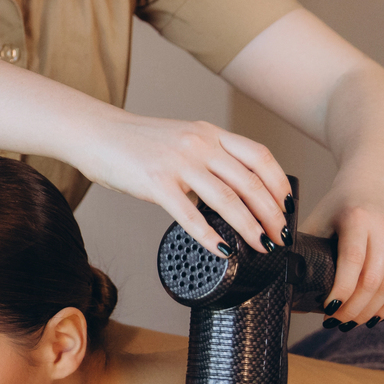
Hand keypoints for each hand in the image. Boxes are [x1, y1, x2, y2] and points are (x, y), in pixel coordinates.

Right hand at [79, 113, 289, 254]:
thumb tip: (232, 192)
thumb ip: (208, 157)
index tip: (287, 207)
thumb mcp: (181, 139)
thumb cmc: (135, 142)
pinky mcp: (156, 183)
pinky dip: (210, 236)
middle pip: (250, 182)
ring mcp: (178, 163)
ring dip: (250, 227)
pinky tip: (221, 250)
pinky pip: (190, 215)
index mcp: (210, 133)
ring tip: (261, 246)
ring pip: (227, 199)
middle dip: (272, 214)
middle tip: (280, 236)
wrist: (96, 133)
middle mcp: (199, 144)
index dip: (279, 184)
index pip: (260, 156)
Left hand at [308, 184, 383, 328]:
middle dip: (354, 307)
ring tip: (352, 321)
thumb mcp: (317, 220)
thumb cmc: (338, 207)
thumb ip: (301, 248)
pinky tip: (375, 315)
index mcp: (357, 218)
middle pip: (373, 279)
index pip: (352, 261)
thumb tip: (283, 287)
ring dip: (371, 310)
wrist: (373, 185)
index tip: (327, 309)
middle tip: (336, 321)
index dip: (341, 290)